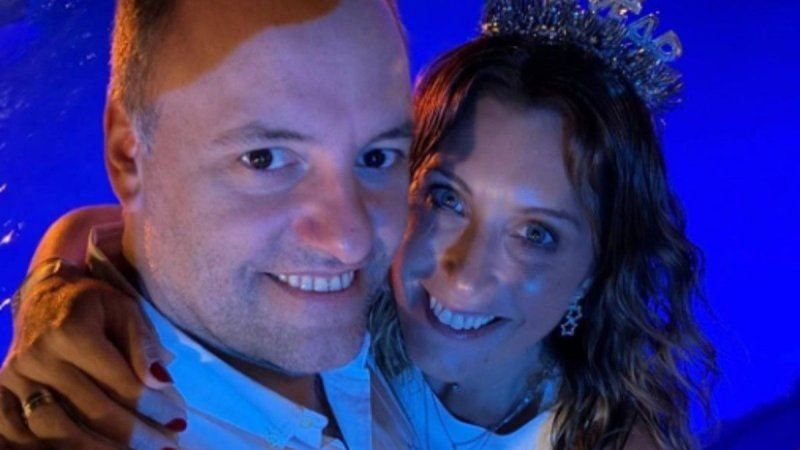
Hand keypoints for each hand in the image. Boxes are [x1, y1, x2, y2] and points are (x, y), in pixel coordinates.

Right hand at [0, 272, 184, 448]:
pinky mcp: (1, 393)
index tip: (178, 421)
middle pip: (92, 411)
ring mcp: (15, 379)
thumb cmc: (93, 303)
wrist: (43, 296)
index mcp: (71, 333)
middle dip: (135, 435)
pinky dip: (52, 449)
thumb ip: (142, 346)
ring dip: (99, 449)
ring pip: (56, 430)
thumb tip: (161, 382)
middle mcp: (38, 358)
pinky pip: (20, 434)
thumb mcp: (125, 310)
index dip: (152, 407)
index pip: (120, 383)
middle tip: (167, 448)